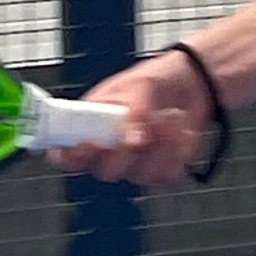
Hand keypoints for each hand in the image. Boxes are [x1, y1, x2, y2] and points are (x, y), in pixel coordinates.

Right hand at [51, 53, 214, 185]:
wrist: (189, 83)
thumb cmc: (152, 81)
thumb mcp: (139, 87)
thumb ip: (132, 114)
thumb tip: (130, 141)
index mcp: (90, 125)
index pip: (66, 152)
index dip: (71, 155)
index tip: (89, 143)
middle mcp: (108, 148)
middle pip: (105, 171)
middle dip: (126, 151)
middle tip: (141, 130)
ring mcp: (133, 161)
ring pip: (139, 174)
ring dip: (160, 146)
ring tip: (168, 117)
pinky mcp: (158, 168)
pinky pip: (166, 175)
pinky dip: (178, 152)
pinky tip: (180, 131)